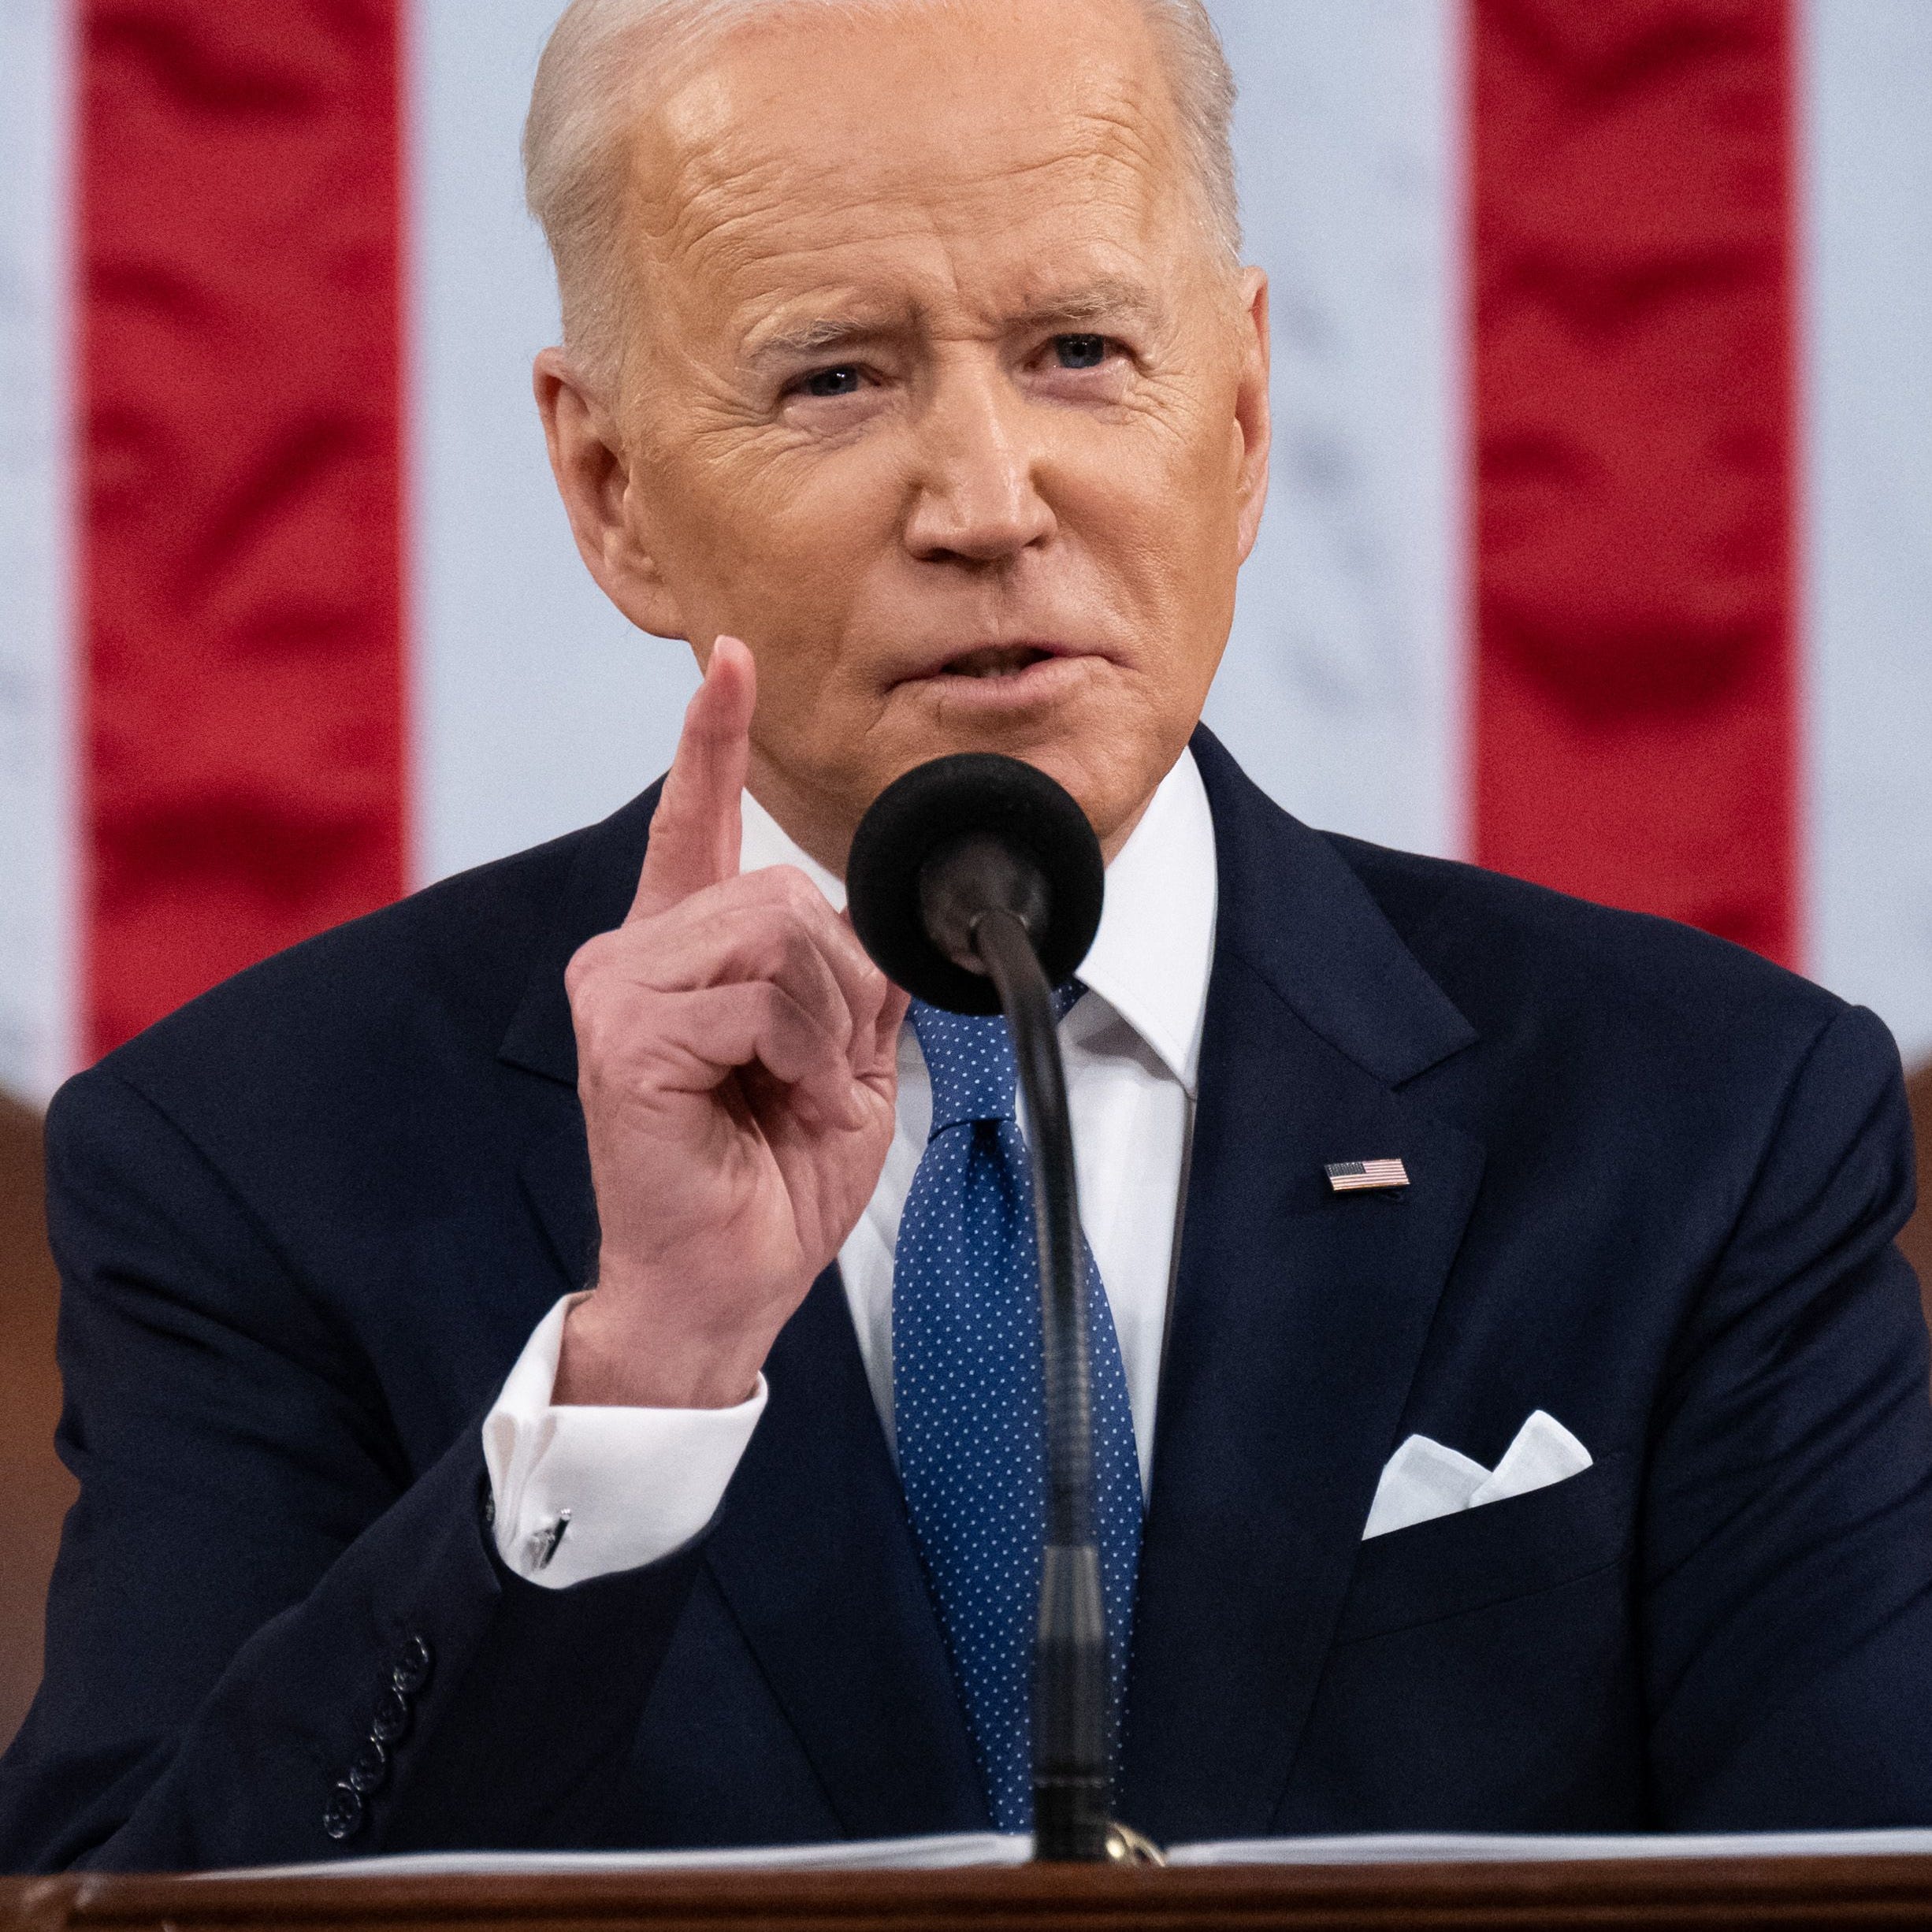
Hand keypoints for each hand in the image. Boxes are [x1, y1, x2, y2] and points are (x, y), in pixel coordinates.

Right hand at [555, 638, 907, 1407]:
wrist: (723, 1284)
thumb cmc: (767, 1185)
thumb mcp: (844, 1065)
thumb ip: (856, 979)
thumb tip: (891, 917)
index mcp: (683, 952)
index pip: (696, 822)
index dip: (714, 741)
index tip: (733, 660)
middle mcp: (635, 952)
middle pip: (786, 889)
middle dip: (842, 986)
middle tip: (815, 1073)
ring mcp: (620, 986)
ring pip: (782, 932)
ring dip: (825, 1024)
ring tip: (788, 1090)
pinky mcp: (624, 1031)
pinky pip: (763, 994)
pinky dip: (799, 1052)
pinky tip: (766, 1099)